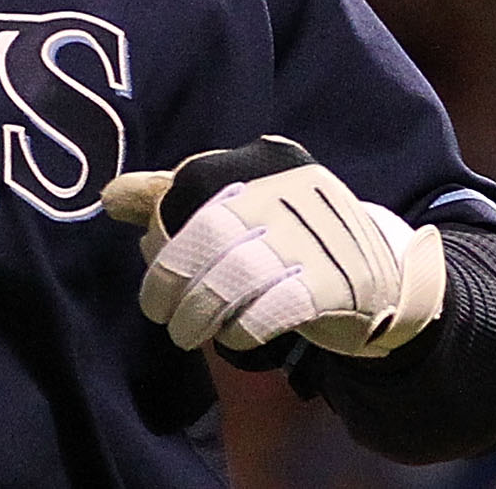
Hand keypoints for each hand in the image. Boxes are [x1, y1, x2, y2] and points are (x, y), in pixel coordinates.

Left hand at [102, 136, 446, 358]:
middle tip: (158, 310)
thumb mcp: (242, 202)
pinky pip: (272, 306)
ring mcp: (316, 235)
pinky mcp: (337, 283)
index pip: (189, 186)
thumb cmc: (292, 238)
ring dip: (198, 311)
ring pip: (233, 273)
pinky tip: (232, 336)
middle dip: (169, 277)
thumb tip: (111, 197)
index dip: (159, 229)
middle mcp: (290, 188)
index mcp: (263, 160)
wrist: (384, 278)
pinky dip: (242, 326)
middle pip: (205, 232)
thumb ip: (176, 196)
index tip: (148, 258)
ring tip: (184, 331)